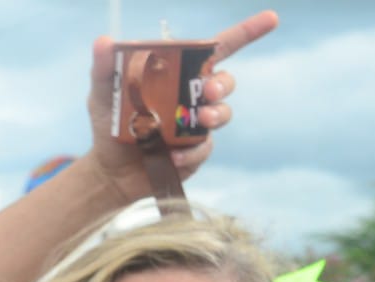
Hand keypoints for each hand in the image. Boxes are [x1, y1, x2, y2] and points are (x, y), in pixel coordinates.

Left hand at [81, 10, 278, 202]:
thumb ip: (104, 68)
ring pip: (222, 113)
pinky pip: (203, 147)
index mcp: (180, 75)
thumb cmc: (109, 125)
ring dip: (215, 114)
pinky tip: (172, 155)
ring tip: (199, 119)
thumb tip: (104, 41)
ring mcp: (198, 125)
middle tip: (207, 89)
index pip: (218, 49)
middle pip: (224, 81)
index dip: (247, 32)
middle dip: (222, 82)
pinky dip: (190, 151)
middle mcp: (195, 97)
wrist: (109, 170)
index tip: (272, 19)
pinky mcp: (195, 151)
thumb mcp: (102, 94)